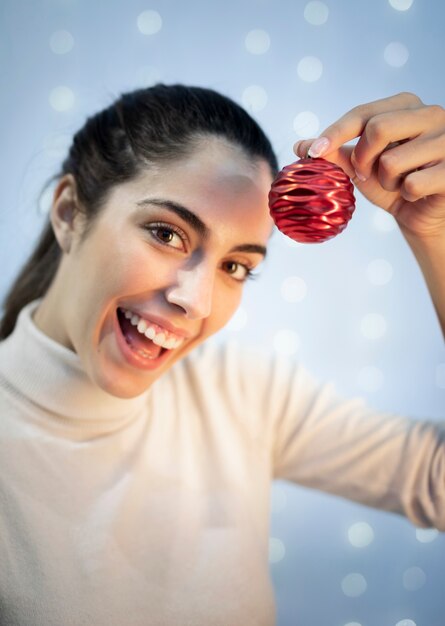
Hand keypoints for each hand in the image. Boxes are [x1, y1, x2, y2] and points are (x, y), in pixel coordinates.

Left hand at [293, 92, 444, 239]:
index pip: (363, 113)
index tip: (311, 153)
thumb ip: (334, 153)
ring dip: (386, 181)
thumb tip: (299, 146)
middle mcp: (432, 114)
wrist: (421, 211)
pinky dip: (406, 195)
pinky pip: (413, 184)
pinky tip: (417, 192)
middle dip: (362, 158)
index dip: (335, 132)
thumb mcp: (360, 166)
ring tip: (399, 182)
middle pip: (377, 129)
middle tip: (365, 173)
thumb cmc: (392, 182)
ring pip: (392, 161)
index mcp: (406, 105)